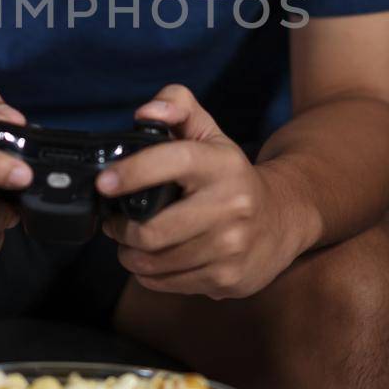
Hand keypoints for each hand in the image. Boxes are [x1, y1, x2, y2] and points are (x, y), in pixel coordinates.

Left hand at [96, 84, 309, 298]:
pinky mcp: (227, 279)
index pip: (173, 161)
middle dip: (120, 229)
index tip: (105, 183)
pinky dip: (149, 273)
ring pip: (154, 262)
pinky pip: (166, 283)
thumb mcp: (209, 133)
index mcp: (222, 164)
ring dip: (130, 254)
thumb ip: (177, 105)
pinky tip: (156, 259)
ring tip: (131, 242)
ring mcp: (230, 247)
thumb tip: (146, 112)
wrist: (283, 218)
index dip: (133, 172)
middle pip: (153, 230)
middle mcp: (231, 205)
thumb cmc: (231, 175)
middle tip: (114, 222)